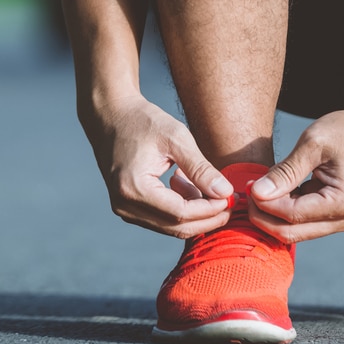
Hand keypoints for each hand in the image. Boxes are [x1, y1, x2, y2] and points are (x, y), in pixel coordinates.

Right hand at [83, 95, 234, 238]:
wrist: (112, 116)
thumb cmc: (144, 122)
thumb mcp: (177, 139)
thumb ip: (201, 169)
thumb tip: (225, 193)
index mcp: (134, 188)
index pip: (181, 213)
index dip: (210, 209)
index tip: (231, 197)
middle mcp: (125, 205)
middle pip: (177, 227)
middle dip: (208, 218)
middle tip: (230, 201)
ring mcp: (124, 209)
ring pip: (171, 226)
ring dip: (196, 212)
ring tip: (205, 184)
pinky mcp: (129, 207)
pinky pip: (162, 218)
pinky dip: (182, 208)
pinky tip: (187, 184)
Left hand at [248, 99, 343, 242]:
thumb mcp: (314, 144)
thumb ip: (285, 172)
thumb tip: (257, 193)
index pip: (291, 216)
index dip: (264, 204)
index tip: (248, 185)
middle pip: (292, 233)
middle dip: (265, 216)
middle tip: (249, 192)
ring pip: (298, 231)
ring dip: (276, 214)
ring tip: (261, 188)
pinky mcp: (342, 215)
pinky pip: (308, 221)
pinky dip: (289, 209)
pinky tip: (279, 189)